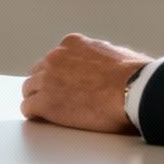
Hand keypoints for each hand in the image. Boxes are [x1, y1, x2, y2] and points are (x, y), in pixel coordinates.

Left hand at [20, 34, 153, 133]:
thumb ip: (101, 57)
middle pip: (38, 72)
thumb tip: (107, 65)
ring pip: (30, 89)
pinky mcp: (46, 102)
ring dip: (38, 99)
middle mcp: (55, 57)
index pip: (55, 58)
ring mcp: (48, 79)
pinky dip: (35, 115)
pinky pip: (28, 108)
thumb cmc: (135, 75)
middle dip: (45, 85)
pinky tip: (43, 120)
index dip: (59, 73)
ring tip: (47, 112)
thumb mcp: (116, 53)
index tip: (65, 84)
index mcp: (72, 43)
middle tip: (55, 99)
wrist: (134, 91)